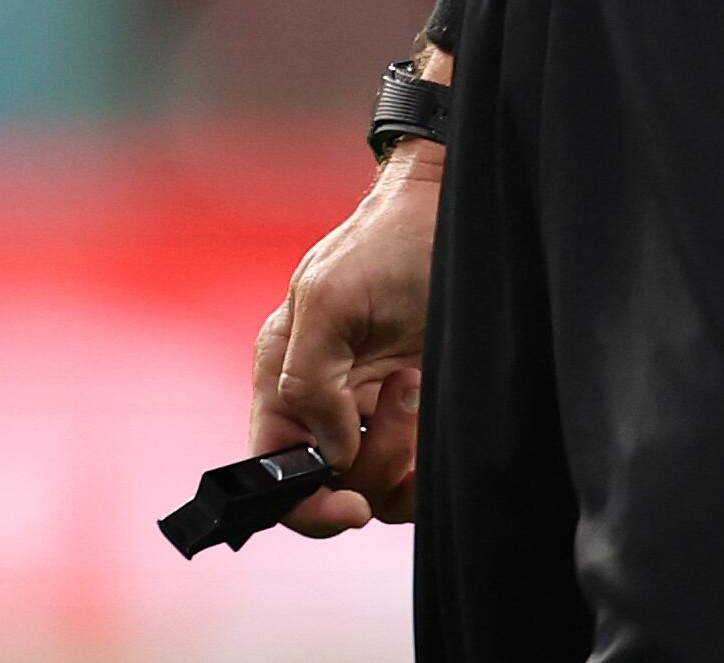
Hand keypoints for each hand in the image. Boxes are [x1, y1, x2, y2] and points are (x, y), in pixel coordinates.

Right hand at [245, 137, 442, 531]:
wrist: (453, 216)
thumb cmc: (385, 244)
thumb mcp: (330, 296)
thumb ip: (308, 379)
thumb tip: (329, 451)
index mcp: (282, 377)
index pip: (270, 471)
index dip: (301, 504)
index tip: (348, 506)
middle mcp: (321, 405)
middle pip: (327, 488)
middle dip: (367, 464)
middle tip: (399, 397)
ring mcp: (370, 416)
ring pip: (377, 487)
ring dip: (401, 447)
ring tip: (415, 378)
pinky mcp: (416, 420)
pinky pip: (416, 480)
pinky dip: (427, 461)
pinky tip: (431, 398)